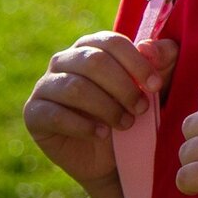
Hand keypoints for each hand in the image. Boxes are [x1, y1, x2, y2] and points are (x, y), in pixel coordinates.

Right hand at [24, 33, 177, 188]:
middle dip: (123, 87)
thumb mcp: (159, 85)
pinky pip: (54, 114)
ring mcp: (45, 86)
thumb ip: (164, 59)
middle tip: (141, 109)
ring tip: (125, 124)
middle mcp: (65, 60)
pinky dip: (83, 126)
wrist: (114, 155)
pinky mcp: (34, 113)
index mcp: (93, 46)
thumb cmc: (135, 110)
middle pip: (93, 62)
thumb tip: (148, 47)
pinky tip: (101, 134)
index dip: (136, 62)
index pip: (112, 42)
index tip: (156, 85)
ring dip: (106, 108)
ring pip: (74, 88)